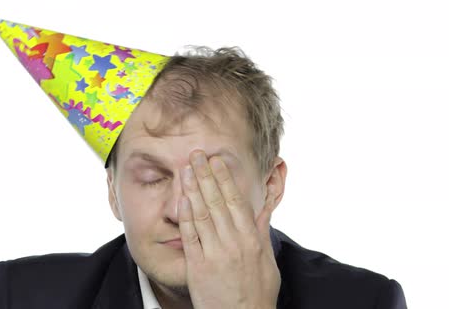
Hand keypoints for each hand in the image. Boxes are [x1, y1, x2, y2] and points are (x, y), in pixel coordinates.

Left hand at [178, 150, 279, 308]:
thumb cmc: (257, 293)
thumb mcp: (267, 261)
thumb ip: (261, 232)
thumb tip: (263, 208)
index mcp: (251, 239)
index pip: (235, 201)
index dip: (224, 178)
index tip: (216, 160)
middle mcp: (233, 243)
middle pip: (216, 201)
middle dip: (205, 175)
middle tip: (196, 155)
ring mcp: (214, 254)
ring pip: (202, 214)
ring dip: (192, 189)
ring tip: (185, 169)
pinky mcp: (198, 267)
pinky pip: (190, 236)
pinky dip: (186, 216)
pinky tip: (182, 199)